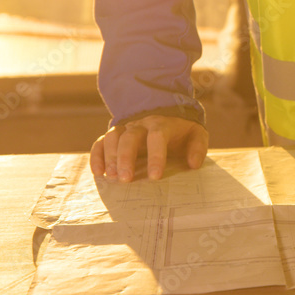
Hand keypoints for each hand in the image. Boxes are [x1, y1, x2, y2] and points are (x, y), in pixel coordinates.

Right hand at [90, 115, 208, 181]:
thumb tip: (193, 164)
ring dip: (110, 157)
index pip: (157, 137)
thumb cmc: (183, 131)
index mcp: (162, 124)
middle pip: (130, 137)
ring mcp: (126, 128)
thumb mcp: (197, 136)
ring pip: (113, 138)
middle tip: (126, 179)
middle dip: (126, 158)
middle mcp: (141, 124)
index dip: (155, 156)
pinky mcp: (115, 135)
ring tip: (111, 177)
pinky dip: (97, 155)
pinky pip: (101, 142)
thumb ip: (198, 148)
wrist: (169, 115)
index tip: (155, 176)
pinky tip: (98, 172)